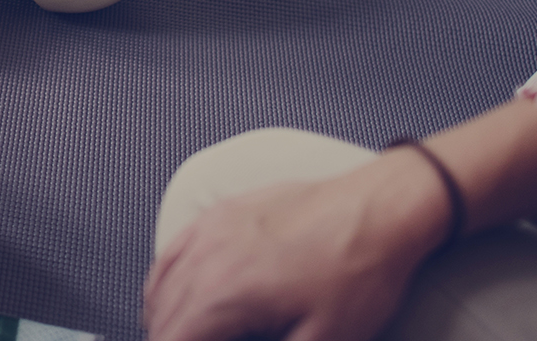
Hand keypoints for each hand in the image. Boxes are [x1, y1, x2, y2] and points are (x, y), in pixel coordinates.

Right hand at [144, 153, 448, 340]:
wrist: (377, 209)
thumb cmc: (356, 274)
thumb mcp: (325, 340)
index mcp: (224, 296)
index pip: (171, 340)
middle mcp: (204, 259)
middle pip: (161, 319)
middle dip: (171, 339)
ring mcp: (208, 230)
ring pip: (159, 288)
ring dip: (165, 321)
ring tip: (185, 337)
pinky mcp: (219, 214)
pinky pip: (170, 254)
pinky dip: (163, 284)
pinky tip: (173, 299)